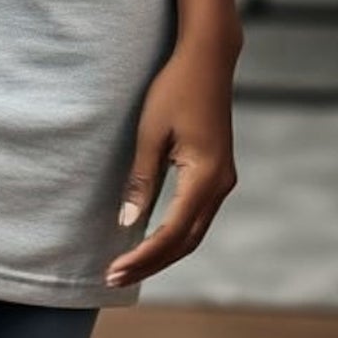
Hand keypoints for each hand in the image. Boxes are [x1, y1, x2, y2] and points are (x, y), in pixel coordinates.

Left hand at [104, 30, 240, 287]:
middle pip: (186, 241)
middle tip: (115, 278)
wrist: (208, 59)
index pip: (171, 232)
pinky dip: (174, 233)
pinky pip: (197, 215)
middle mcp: (220, 184)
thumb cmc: (175, 89)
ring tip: (129, 266)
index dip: (142, 256)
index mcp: (205, 177)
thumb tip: (128, 224)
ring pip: (193, 231)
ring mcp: (223, 179)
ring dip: (163, 251)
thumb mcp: (151, 132)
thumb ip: (142, 180)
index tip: (114, 270)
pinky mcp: (218, 172)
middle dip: (151, 262)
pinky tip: (151, 238)